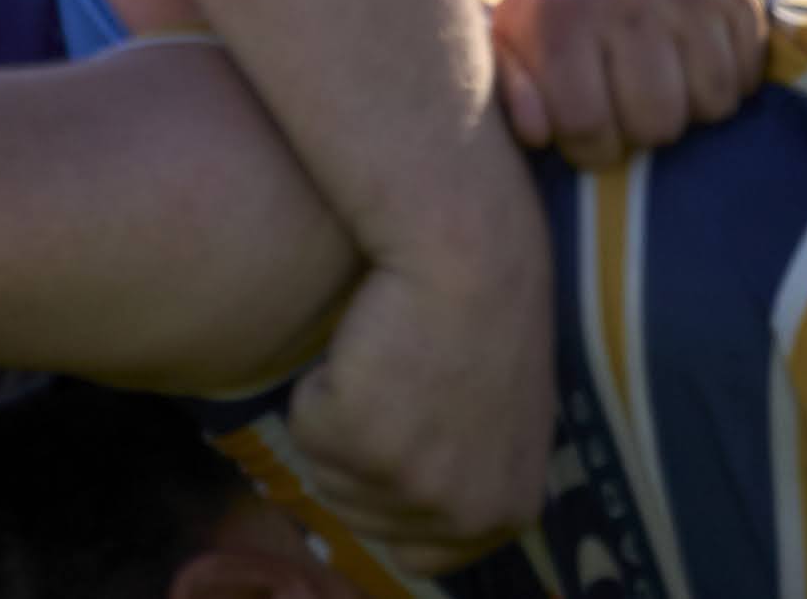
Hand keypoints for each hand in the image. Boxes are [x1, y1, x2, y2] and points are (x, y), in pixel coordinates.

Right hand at [258, 252, 556, 565]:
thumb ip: (469, 477)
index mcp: (504, 514)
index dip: (389, 498)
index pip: (419, 558)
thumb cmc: (486, 314)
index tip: (391, 445)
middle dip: (357, 452)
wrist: (466, 249)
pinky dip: (315, 383)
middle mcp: (461, 512)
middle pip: (360, 515)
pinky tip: (363, 341)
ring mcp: (411, 479)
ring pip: (325, 472)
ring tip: (384, 357)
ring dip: (336, 416)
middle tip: (391, 381)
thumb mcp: (504, 422)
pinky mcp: (360, 437)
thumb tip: (416, 512)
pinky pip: (302, 426)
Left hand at [491, 0, 773, 163]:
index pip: (585, 123)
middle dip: (641, 129)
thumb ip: (511, 87)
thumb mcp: (515, 31)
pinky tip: (694, 58)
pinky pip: (747, 75)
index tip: (587, 130)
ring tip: (660, 79)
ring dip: (688, 107)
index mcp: (559, 7)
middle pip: (656, 123)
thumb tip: (537, 132)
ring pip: (709, 104)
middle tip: (627, 102)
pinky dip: (725, 80)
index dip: (587, 146)